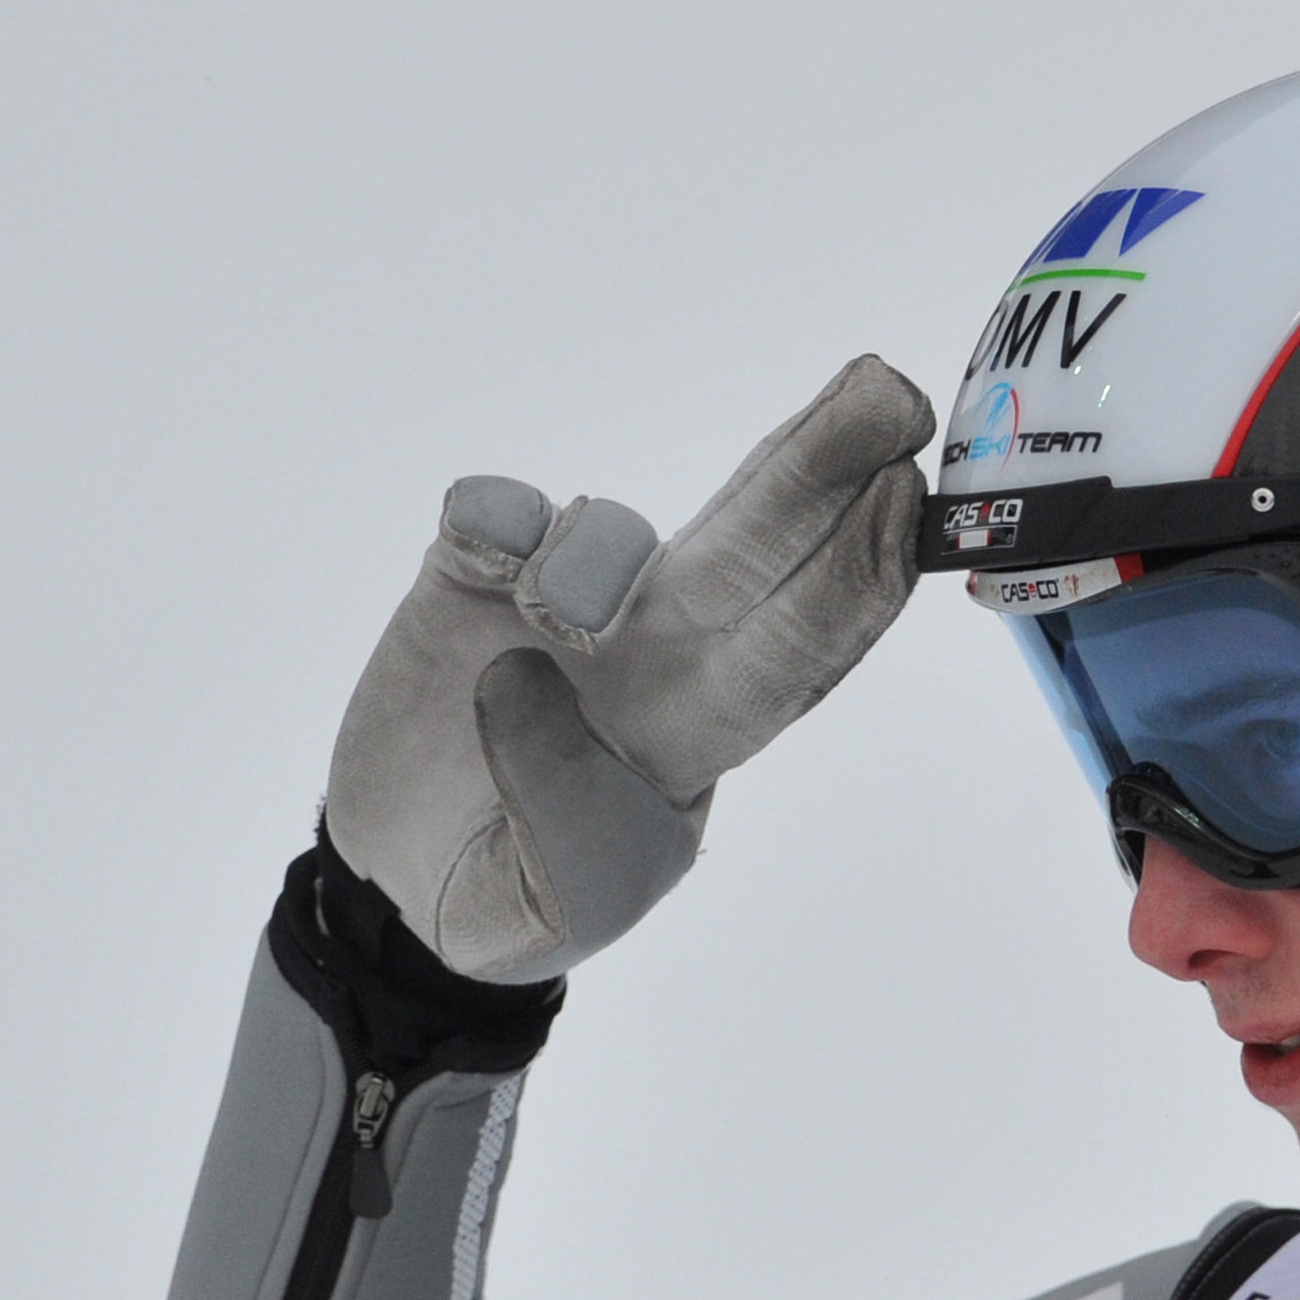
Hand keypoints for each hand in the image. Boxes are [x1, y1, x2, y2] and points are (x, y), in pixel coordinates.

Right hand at [322, 356, 932, 981]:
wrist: (398, 883)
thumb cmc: (511, 893)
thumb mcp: (552, 909)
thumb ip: (566, 820)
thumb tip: (546, 672)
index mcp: (704, 729)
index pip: (801, 645)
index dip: (856, 576)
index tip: (901, 502)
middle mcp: (657, 647)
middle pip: (754, 545)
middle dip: (825, 463)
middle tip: (888, 391)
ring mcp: (565, 603)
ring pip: (616, 526)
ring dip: (596, 548)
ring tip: (549, 624)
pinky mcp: (469, 578)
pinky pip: (492, 518)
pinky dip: (493, 525)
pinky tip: (481, 560)